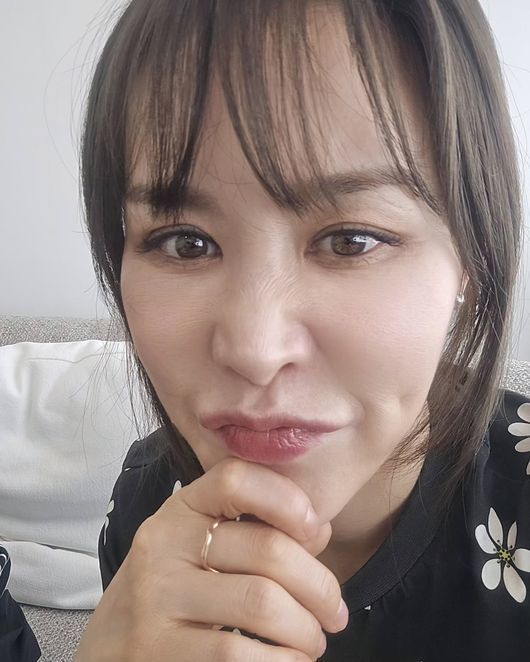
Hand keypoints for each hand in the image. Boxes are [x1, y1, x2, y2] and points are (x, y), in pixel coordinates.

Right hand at [75, 456, 347, 660]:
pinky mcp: (156, 648)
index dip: (288, 499)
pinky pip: (239, 653)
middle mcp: (163, 543)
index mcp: (180, 510)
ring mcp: (156, 597)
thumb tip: (318, 531)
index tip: (316, 532)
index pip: (236, 478)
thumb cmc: (171, 594)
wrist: (108, 651)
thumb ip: (256, 532)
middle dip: (319, 587)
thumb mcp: (200, 549)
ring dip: (306, 630)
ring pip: (262, 603)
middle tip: (334, 613)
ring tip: (314, 642)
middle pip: (267, 550)